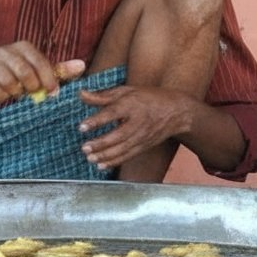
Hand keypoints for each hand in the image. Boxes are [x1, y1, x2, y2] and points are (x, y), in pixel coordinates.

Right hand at [0, 41, 84, 102]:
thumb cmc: (15, 67)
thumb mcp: (36, 64)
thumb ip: (59, 68)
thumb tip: (82, 66)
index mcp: (23, 47)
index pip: (40, 62)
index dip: (48, 79)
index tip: (53, 92)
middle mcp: (7, 52)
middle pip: (25, 73)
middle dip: (32, 87)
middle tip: (32, 92)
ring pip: (10, 84)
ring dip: (16, 93)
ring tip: (16, 92)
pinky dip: (3, 97)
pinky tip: (3, 94)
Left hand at [77, 86, 192, 169]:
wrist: (176, 111)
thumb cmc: (148, 98)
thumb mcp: (126, 91)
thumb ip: (103, 95)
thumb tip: (81, 94)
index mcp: (132, 104)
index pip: (112, 112)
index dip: (97, 120)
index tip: (82, 127)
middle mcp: (138, 122)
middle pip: (118, 135)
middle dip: (100, 143)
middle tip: (84, 148)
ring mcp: (142, 136)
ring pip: (122, 149)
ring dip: (105, 155)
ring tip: (89, 158)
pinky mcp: (144, 146)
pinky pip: (128, 156)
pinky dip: (114, 162)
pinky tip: (101, 165)